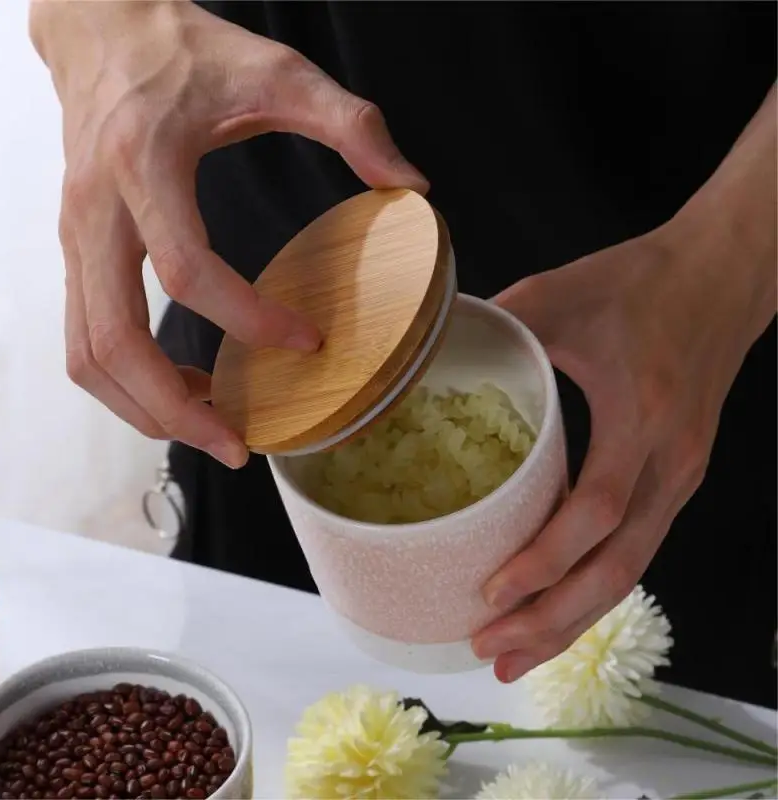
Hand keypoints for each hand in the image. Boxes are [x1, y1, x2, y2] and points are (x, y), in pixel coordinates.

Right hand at [30, 0, 426, 467]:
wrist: (102, 30)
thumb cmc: (185, 52)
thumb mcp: (278, 71)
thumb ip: (351, 124)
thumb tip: (413, 186)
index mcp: (144, 164)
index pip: (187, 269)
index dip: (250, 319)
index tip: (308, 343)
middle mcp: (95, 211)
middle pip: (114, 340)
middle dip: (175, 407)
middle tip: (237, 445)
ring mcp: (75, 237)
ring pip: (88, 353)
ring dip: (144, 407)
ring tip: (212, 429)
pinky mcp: (77, 253)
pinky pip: (88, 337)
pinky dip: (129, 382)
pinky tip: (185, 388)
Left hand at [471, 212, 774, 681]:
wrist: (723, 273)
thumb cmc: (641, 281)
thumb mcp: (560, 293)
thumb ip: (495, 326)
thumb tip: (421, 355)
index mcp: (642, 414)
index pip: (597, 510)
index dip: (544, 558)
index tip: (490, 590)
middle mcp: (672, 460)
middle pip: (619, 566)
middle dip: (554, 618)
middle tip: (492, 649)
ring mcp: (682, 474)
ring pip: (633, 570)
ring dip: (575, 618)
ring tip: (517, 654)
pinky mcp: (679, 475)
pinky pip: (640, 547)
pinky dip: (596, 586)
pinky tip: (560, 607)